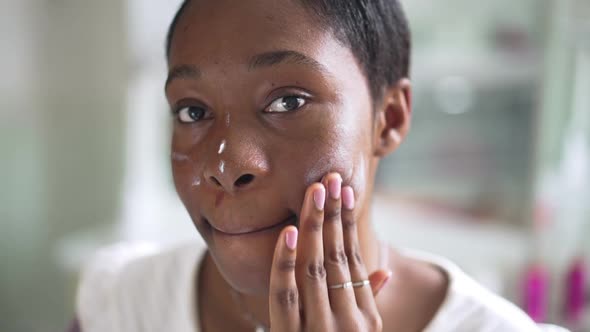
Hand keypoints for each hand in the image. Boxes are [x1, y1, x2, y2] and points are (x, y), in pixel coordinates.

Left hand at [269, 173, 391, 330]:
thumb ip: (368, 302)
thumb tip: (386, 272)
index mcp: (366, 316)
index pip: (354, 259)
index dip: (349, 224)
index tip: (345, 192)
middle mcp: (347, 320)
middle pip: (337, 257)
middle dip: (334, 214)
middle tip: (331, 177)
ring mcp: (320, 328)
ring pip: (314, 268)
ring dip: (315, 226)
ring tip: (315, 191)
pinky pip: (285, 294)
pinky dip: (285, 262)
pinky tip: (288, 231)